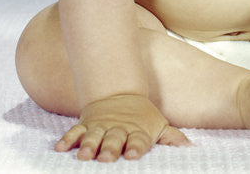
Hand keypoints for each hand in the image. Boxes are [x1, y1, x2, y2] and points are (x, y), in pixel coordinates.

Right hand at [55, 93, 191, 161]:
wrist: (119, 93)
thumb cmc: (141, 118)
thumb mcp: (158, 125)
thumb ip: (171, 137)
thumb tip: (190, 147)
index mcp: (137, 130)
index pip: (138, 139)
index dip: (136, 146)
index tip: (133, 154)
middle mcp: (117, 129)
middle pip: (114, 139)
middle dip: (110, 148)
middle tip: (107, 157)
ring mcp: (100, 127)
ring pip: (93, 136)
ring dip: (88, 145)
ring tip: (84, 155)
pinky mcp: (86, 124)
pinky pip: (75, 131)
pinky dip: (67, 139)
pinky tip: (59, 148)